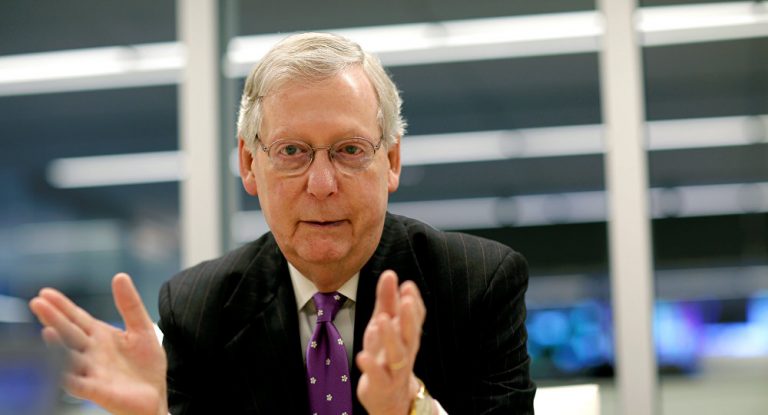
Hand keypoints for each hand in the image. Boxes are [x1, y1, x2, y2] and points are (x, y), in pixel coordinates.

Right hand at [29, 273, 167, 414]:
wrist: (156, 393)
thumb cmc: (145, 363)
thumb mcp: (141, 328)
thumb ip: (130, 305)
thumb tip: (120, 275)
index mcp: (100, 336)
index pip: (77, 318)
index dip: (62, 306)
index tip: (45, 292)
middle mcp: (91, 353)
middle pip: (69, 333)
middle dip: (54, 319)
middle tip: (37, 303)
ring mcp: (92, 371)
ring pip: (70, 358)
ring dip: (58, 347)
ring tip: (48, 332)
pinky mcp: (99, 391)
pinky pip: (80, 385)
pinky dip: (69, 377)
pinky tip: (60, 370)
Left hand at [356, 270, 427, 414]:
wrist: (390, 396)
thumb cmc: (387, 355)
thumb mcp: (384, 325)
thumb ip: (387, 300)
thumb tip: (390, 273)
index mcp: (407, 335)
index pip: (415, 318)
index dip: (413, 302)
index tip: (408, 285)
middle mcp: (405, 351)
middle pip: (410, 333)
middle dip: (409, 316)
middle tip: (406, 298)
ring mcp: (394, 369)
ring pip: (397, 354)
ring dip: (390, 337)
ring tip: (381, 320)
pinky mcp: (381, 384)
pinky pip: (378, 376)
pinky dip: (371, 366)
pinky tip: (362, 355)